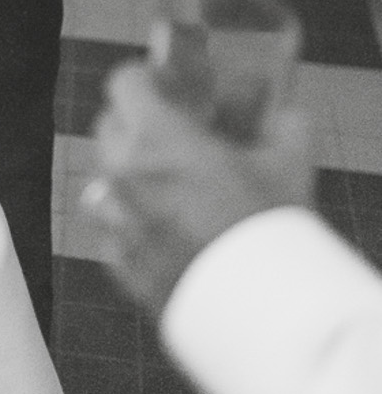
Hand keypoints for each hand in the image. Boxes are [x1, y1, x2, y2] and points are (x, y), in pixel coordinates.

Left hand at [89, 61, 315, 315]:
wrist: (262, 313)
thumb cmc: (269, 229)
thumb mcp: (287, 163)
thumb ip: (282, 126)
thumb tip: (283, 115)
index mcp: (155, 136)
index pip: (124, 82)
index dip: (146, 80)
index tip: (169, 89)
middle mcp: (122, 172)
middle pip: (109, 127)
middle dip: (137, 123)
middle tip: (173, 136)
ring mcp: (116, 220)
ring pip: (105, 178)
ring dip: (130, 173)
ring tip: (168, 186)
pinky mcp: (119, 264)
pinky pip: (112, 227)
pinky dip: (131, 221)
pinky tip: (165, 230)